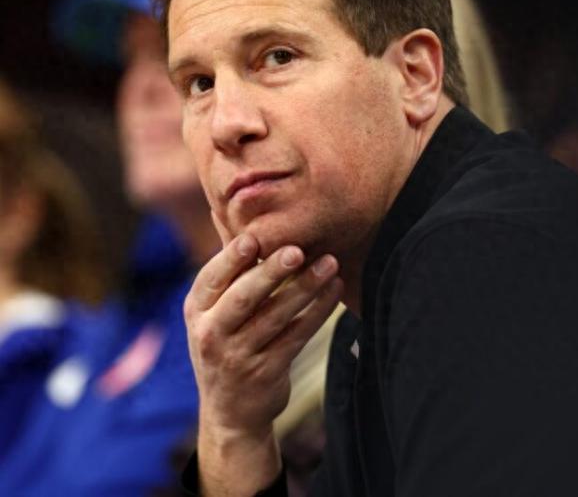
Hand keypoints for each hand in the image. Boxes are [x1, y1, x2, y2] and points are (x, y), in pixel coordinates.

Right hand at [184, 212, 342, 493]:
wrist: (230, 412)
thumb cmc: (227, 343)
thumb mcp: (213, 312)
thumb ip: (228, 272)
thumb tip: (230, 212)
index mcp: (196, 311)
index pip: (212, 279)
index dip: (232, 258)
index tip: (255, 236)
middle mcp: (211, 334)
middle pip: (244, 297)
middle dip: (271, 271)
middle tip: (298, 249)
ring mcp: (238, 356)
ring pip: (277, 316)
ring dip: (307, 288)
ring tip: (330, 263)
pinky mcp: (266, 372)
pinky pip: (297, 336)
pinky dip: (318, 312)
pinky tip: (334, 291)